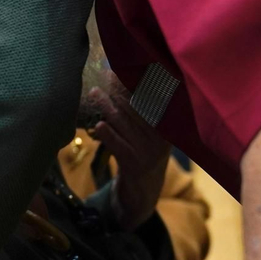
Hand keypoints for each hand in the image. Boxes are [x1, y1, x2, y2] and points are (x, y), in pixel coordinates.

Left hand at [87, 71, 170, 231]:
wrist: (143, 193)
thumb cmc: (142, 155)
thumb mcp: (149, 134)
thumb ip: (142, 112)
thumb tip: (123, 78)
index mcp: (166, 127)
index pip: (153, 100)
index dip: (138, 82)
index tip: (124, 66)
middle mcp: (159, 138)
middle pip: (137, 108)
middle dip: (120, 90)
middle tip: (106, 74)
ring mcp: (147, 152)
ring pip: (125, 124)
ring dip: (108, 107)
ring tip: (94, 93)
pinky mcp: (133, 165)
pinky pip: (118, 146)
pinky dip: (108, 135)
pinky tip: (98, 125)